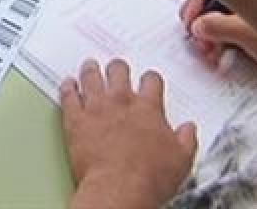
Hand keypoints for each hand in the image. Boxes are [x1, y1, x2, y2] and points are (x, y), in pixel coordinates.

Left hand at [59, 60, 196, 207]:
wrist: (119, 189)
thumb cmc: (148, 178)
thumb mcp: (181, 159)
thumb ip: (186, 139)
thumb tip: (188, 129)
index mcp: (148, 108)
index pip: (151, 81)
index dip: (150, 79)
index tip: (148, 80)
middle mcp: (121, 102)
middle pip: (118, 72)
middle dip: (118, 68)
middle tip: (117, 68)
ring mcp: (96, 108)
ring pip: (91, 77)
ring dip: (91, 70)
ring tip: (90, 66)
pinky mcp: (75, 119)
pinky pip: (68, 96)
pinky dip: (68, 87)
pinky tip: (68, 84)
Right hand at [179, 0, 256, 70]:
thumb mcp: (251, 36)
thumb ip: (218, 26)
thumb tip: (198, 24)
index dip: (196, 0)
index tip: (189, 21)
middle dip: (204, 16)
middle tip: (198, 38)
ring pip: (231, 8)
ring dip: (216, 27)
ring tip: (211, 50)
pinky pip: (243, 20)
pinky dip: (231, 33)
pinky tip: (227, 50)